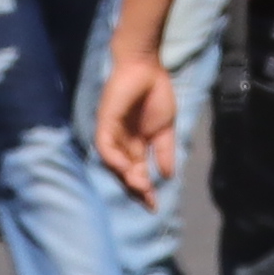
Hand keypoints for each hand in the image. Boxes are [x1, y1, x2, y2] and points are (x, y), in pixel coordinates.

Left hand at [95, 50, 182, 198]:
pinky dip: (114, 159)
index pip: (138, 172)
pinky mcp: (104, 123)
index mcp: (136, 144)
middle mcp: (122, 143)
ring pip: (114, 163)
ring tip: (141, 186)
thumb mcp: (165, 129)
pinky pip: (105, 147)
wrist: (147, 68)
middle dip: (136, 188)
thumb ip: (165, 152)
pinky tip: (127, 167)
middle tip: (148, 201)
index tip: (155, 205)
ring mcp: (112, 133)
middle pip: (125, 172)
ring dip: (126, 176)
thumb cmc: (155, 94)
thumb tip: (169, 176)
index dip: (146, 189)